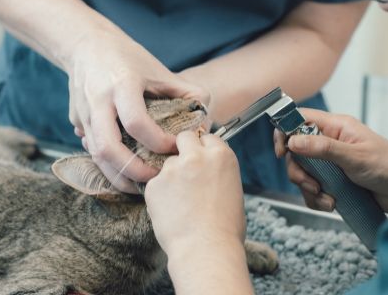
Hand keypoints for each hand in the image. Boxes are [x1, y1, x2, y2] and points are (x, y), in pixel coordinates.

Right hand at [68, 28, 208, 192]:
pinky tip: (124, 171)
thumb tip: (205, 121)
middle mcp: (99, 101)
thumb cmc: (127, 57)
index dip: (157, 141)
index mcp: (122, 85)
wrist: (86, 45)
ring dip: (117, 176)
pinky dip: (107, 165)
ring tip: (139, 187)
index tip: (173, 148)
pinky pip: (91, 149)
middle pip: (107, 148)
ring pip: (95, 155)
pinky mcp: (76, 122)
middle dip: (132, 170)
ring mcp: (83, 113)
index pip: (137, 122)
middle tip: (154, 179)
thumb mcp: (159, 69)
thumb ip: (186, 93)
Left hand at [145, 131, 245, 255]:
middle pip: (184, 138)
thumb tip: (207, 170)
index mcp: (221, 156)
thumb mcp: (233, 190)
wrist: (206, 249)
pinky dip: (160, 195)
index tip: (201, 158)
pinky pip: (156, 184)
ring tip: (180, 203)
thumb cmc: (225, 228)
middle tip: (185, 170)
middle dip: (183, 150)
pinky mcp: (154, 184)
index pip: (207, 137)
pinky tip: (171, 212)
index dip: (203, 149)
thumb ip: (217, 171)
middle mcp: (197, 156)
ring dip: (171, 177)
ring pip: (168, 164)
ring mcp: (173, 169)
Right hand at [273, 109, 387, 212]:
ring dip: (310, 190)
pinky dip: (318, 200)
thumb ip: (323, 148)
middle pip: (296, 152)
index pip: (299, 119)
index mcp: (336, 127)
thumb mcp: (355, 157)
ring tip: (329, 200)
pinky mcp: (335, 182)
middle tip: (312, 185)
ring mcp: (332, 163)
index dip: (285, 132)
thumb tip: (293, 140)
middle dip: (299, 172)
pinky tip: (333, 204)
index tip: (283, 152)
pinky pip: (314, 190)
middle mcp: (330, 142)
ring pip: (304, 174)